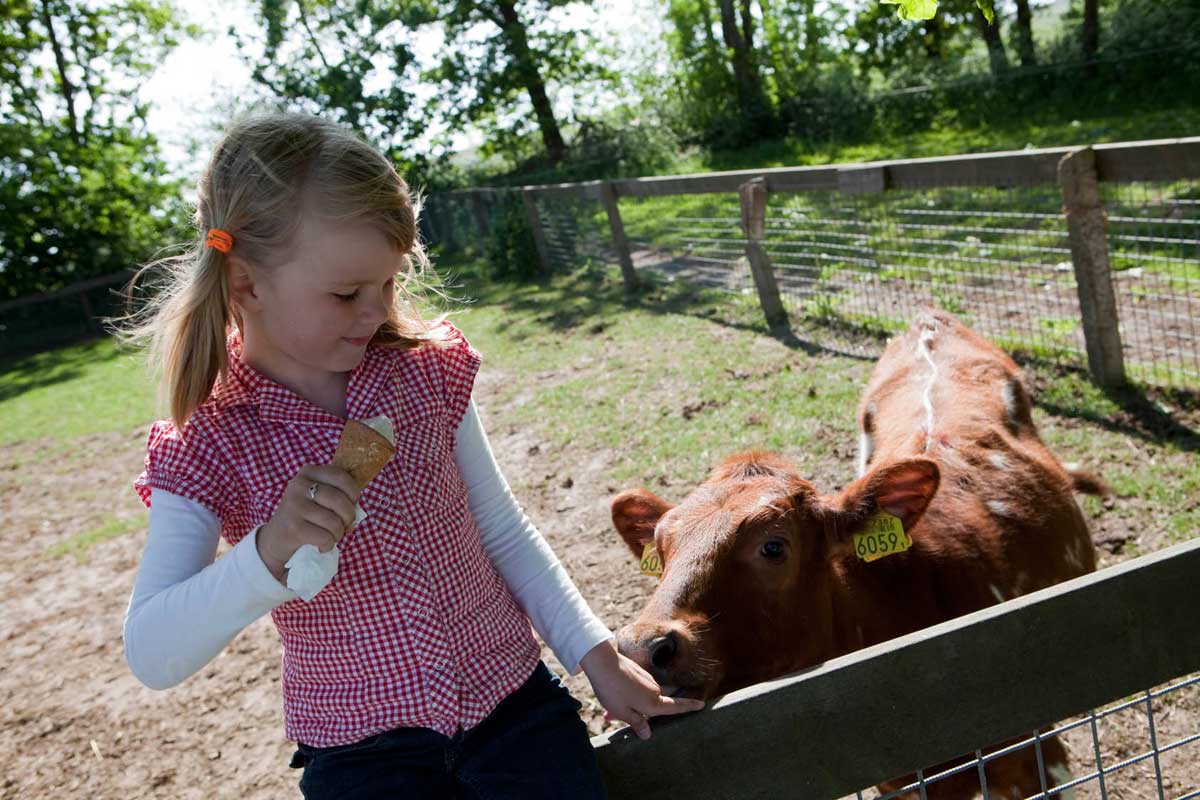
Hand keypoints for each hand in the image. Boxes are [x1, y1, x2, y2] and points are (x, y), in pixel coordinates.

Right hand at [256, 464, 359, 582]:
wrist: (276, 538)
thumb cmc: (306, 515)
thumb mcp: (318, 496)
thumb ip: (338, 493)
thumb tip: (359, 508)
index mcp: (309, 472)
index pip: (341, 476)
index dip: (354, 493)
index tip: (353, 504)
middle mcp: (299, 485)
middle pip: (340, 500)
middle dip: (349, 517)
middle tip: (346, 525)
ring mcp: (294, 506)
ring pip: (334, 521)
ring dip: (339, 533)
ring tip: (333, 536)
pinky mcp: (293, 527)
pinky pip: (325, 537)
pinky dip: (329, 545)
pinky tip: (322, 545)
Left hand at [579, 638, 704, 739]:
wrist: (603, 663)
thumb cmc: (613, 690)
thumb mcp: (623, 712)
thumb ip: (637, 723)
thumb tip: (648, 734)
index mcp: (653, 703)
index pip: (676, 707)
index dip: (689, 707)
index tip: (702, 704)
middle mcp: (654, 689)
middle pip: (653, 705)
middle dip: (638, 713)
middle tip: (613, 716)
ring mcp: (646, 679)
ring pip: (642, 696)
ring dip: (629, 703)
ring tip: (608, 708)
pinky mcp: (638, 672)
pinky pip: (636, 688)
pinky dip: (626, 694)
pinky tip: (610, 694)